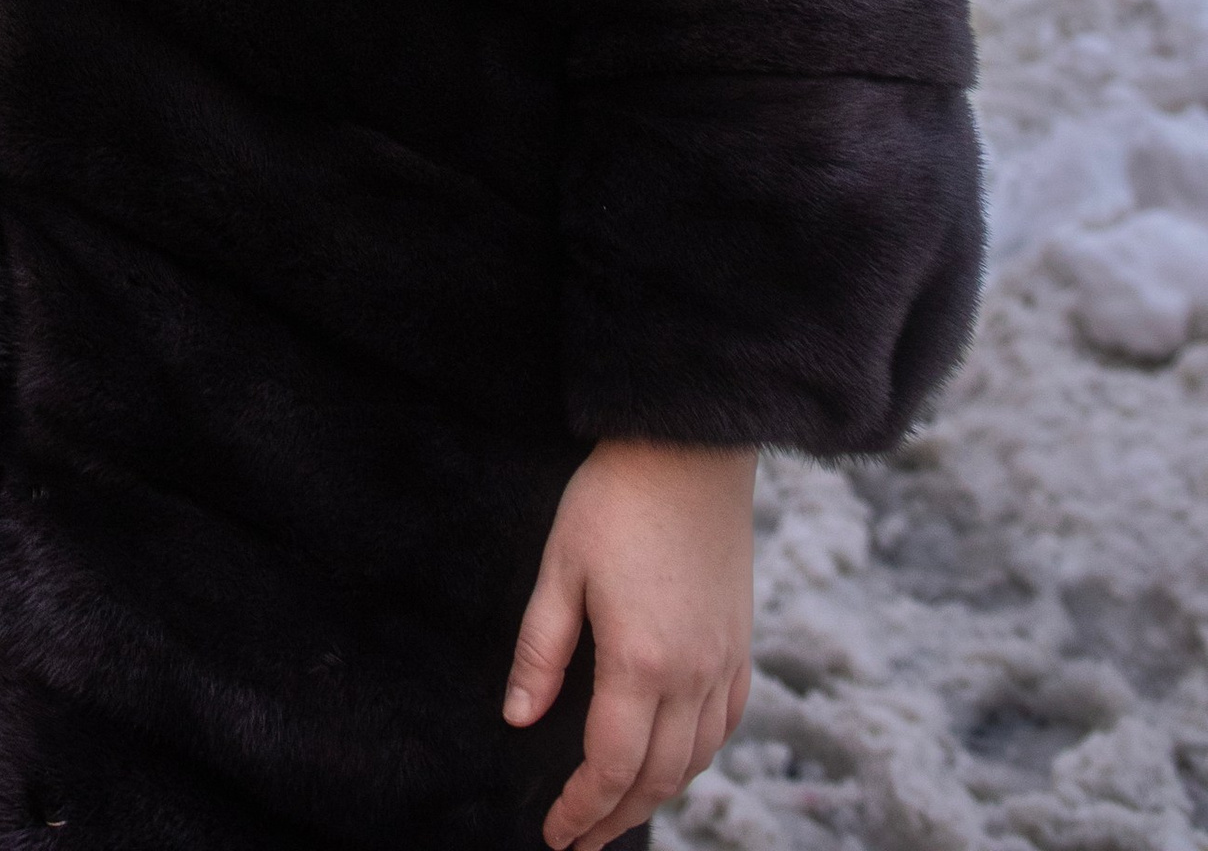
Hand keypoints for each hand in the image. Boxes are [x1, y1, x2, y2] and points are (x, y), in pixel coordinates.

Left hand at [505, 441, 755, 850]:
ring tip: (619, 812)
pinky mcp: (741, 641)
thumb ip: (540, 650)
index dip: (580, 809)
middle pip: (656, 777)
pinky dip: (699, 756)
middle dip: (614, 818)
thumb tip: (518, 719)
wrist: (690, 448)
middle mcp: (692, 674)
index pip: (610, 766)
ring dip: (657, 795)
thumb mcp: (559, 568)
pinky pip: (727, 722)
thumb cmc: (614, 499)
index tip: (554, 835)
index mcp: (640, 662)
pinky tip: (677, 760)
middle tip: (579, 841)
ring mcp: (724, 660)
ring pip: (696, 759)